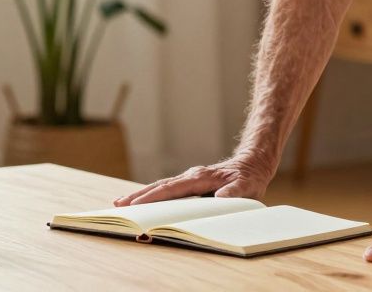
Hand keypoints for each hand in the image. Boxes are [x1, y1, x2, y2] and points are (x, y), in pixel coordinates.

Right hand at [113, 153, 273, 205]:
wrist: (253, 164)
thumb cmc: (249, 177)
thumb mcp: (247, 186)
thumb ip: (235, 192)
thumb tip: (221, 197)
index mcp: (200, 177)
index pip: (171, 189)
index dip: (154, 197)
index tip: (137, 205)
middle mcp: (191, 176)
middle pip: (160, 186)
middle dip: (139, 196)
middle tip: (119, 206)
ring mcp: (190, 179)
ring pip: (161, 187)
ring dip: (142, 195)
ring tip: (122, 204)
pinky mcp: (191, 183)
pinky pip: (168, 190)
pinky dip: (154, 195)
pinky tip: (143, 202)